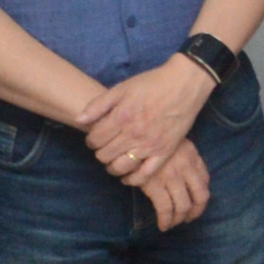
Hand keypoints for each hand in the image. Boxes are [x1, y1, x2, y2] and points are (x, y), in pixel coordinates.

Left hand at [80, 58, 215, 181]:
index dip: (91, 140)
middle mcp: (133, 134)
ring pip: (121, 166)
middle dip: (100, 152)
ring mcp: (150, 145)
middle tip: (105, 147)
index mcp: (121, 117)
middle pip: (104, 155)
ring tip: (114, 160)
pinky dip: (134, 179)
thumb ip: (98, 104)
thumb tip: (79, 120)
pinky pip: (146, 173)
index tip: (95, 138)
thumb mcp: (122, 88)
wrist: (184, 84)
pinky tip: (128, 177)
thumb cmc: (152, 84)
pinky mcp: (165, 151)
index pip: (95, 140)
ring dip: (112, 167)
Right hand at [127, 140, 210, 231]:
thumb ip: (183, 157)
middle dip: (195, 212)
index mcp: (192, 157)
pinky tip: (163, 225)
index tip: (195, 203)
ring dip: (179, 219)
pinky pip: (165, 209)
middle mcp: (186, 168)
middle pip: (200, 197)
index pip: (205, 181)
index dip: (201, 196)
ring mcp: (171, 178)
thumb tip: (186, 177)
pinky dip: (166, 220)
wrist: (133, 136)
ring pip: (183, 206)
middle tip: (188, 219)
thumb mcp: (174, 143)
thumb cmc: (151, 139)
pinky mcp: (155, 185)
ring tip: (172, 224)